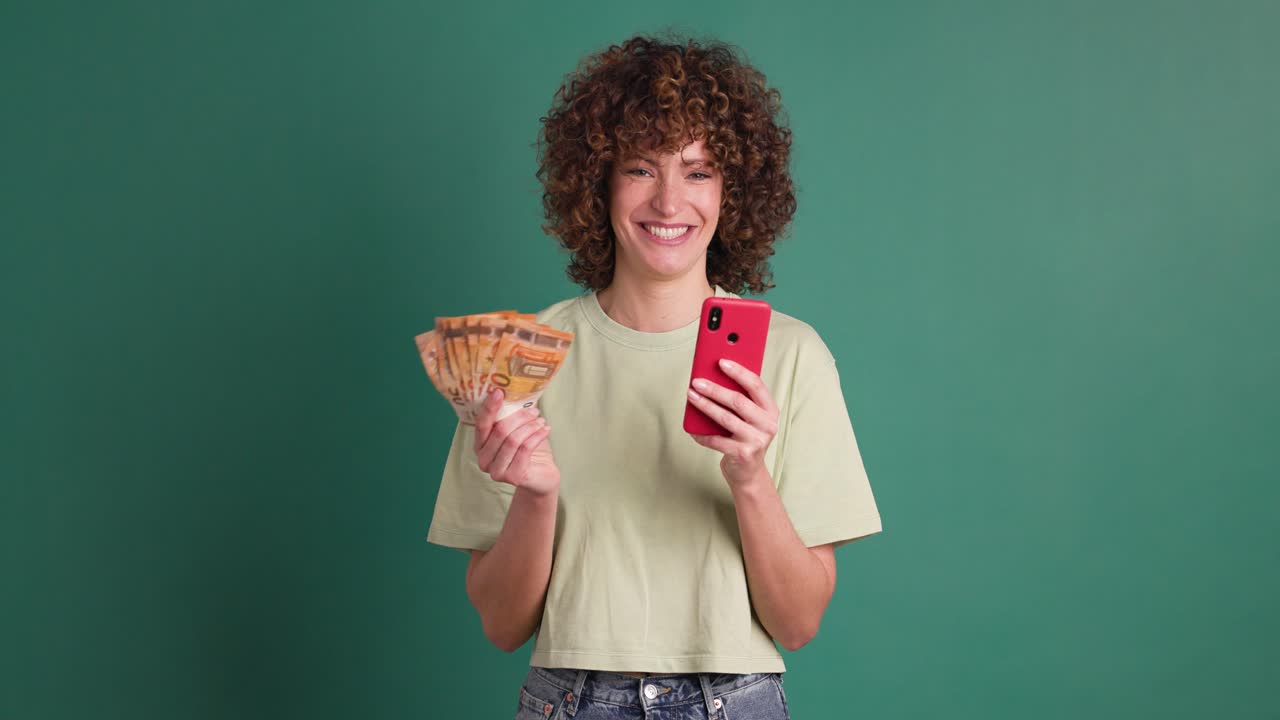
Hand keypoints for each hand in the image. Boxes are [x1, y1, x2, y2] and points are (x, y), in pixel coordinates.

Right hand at [473, 389, 559, 495]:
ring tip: (542, 421)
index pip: (481, 424)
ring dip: (530, 426)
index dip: (490, 408)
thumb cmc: (527, 450)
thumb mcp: (515, 431)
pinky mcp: (512, 477)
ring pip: (513, 440)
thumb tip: (514, 391)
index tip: (499, 392)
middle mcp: (483, 459)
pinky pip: (525, 449)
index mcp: (480, 445)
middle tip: (535, 411)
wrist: (541, 475)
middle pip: (500, 431)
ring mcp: (496, 471)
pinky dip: (537, 436)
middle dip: (520, 417)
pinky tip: (546, 430)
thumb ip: (509, 416)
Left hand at [686, 358, 779, 489]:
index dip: (739, 372)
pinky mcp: (743, 454)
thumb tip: (712, 377)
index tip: (721, 362)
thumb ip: (739, 400)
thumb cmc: (745, 438)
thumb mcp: (749, 418)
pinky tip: (692, 429)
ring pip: (726, 418)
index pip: (756, 385)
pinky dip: (702, 434)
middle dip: (715, 389)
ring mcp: (757, 440)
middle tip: (697, 381)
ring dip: (705, 406)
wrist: (749, 473)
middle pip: (738, 401)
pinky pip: (717, 440)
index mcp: (770, 410)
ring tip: (691, 396)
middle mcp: (768, 424)